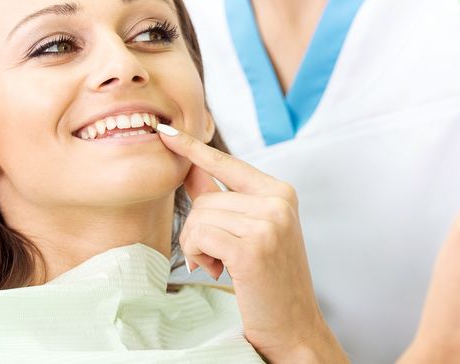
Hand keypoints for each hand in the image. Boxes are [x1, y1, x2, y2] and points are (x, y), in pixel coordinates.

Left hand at [156, 124, 346, 363]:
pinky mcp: (251, 247)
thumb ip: (224, 200)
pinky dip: (198, 255)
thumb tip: (191, 171)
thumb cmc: (272, 282)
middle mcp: (277, 201)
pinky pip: (200, 236)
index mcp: (280, 192)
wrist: (294, 327)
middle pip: (205, 198)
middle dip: (198, 230)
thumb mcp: (254, 232)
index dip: (192, 149)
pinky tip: (217, 271)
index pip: (227, 163)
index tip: (165, 133)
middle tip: (216, 258)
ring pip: (199, 217)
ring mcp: (267, 223)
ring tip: (220, 266)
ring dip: (197, 246)